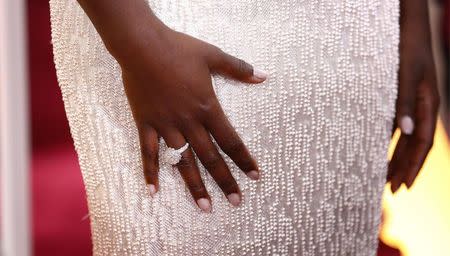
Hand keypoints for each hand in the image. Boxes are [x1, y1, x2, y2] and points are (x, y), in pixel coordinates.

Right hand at [118, 25, 267, 211]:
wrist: (142, 46)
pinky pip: (148, 153)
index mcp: (208, 108)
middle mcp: (189, 123)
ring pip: (183, 162)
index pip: (231, 141)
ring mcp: (166, 126)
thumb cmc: (179, 49)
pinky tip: (153, 191)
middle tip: (236, 202)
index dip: (244, 160)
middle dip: (225, 181)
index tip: (255, 177)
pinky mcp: (145, 124)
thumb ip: (239, 69)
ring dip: (194, 186)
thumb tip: (264, 76)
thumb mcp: (213, 56)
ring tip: (205, 207)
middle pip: (211, 158)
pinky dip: (150, 172)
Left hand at [387, 0, 439, 192]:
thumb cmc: (407, 45)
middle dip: (403, 167)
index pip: (422, 144)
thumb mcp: (406, 73)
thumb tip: (405, 133)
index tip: (401, 186)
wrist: (405, 23)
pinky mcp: (397, 95)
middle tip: (390, 189)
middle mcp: (420, 106)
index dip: (413, 166)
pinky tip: (377, 147)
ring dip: (395, 156)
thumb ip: (405, 101)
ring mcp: (410, 102)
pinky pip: (394, 123)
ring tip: (384, 175)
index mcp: (428, 104)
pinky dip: (387, 138)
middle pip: (413, 145)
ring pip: (404, 136)